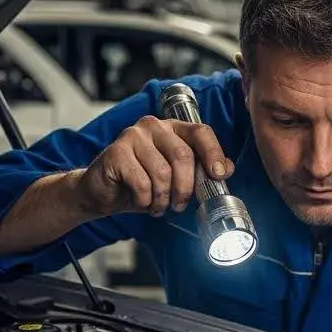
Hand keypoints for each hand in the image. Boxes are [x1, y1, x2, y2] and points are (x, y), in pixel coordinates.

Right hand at [75, 115, 232, 217]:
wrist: (105, 192)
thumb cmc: (142, 183)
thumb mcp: (177, 178)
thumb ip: (201, 170)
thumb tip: (227, 168)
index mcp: (173, 128)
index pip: (201, 132)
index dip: (213, 153)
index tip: (219, 175)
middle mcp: (153, 126)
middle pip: (183, 156)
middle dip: (185, 188)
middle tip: (179, 204)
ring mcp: (133, 136)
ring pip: (162, 173)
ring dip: (162, 198)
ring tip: (156, 205)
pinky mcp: (116, 152)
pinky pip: (141, 183)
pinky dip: (145, 200)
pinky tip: (140, 201)